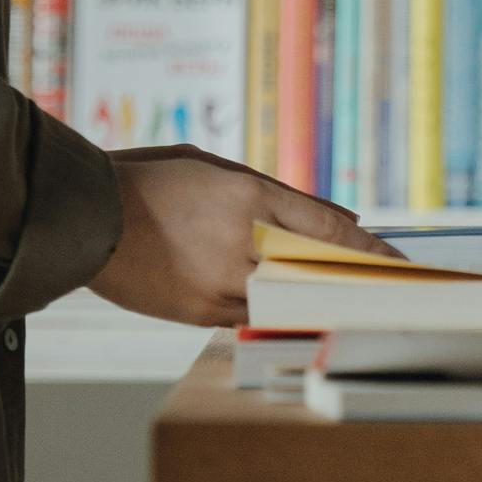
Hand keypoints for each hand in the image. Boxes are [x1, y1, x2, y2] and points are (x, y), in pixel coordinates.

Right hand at [93, 146, 403, 330]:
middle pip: (317, 271)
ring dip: (317, 299)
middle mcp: (239, 243)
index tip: (400, 261)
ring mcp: (219, 284)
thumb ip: (277, 194)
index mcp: (246, 197)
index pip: (327, 230)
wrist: (80, 217)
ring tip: (348, 300)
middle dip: (355, 279)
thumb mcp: (212, 166)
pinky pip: (251, 315)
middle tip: (393, 287)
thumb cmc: (146, 179)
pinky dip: (273, 309)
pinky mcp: (200, 313)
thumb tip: (337, 218)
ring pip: (287, 300)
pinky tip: (291, 307)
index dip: (370, 248)